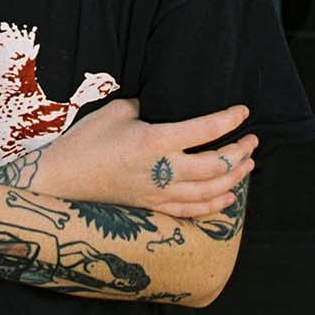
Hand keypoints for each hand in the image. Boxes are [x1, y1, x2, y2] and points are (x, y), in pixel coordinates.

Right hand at [32, 99, 256, 218]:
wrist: (61, 181)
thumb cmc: (85, 142)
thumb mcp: (115, 112)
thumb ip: (144, 106)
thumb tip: (160, 103)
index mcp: (154, 140)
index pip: (204, 130)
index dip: (229, 120)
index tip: (244, 111)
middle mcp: (162, 170)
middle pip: (216, 166)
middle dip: (240, 153)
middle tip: (252, 140)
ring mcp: (159, 194)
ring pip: (210, 191)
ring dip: (234, 178)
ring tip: (247, 165)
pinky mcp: (153, 208)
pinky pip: (193, 211)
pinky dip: (215, 205)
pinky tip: (227, 196)